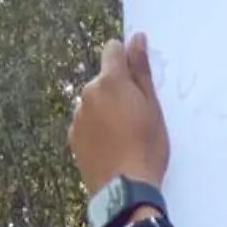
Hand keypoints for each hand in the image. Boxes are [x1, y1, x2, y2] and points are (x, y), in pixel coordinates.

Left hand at [68, 33, 168, 196]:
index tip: (139, 73)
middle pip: (104, 80)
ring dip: (108, 110)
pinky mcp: (74, 136)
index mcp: (110, 82)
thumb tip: (136, 38)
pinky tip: (115, 146)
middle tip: (140, 115)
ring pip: (95, 102)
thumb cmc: (147, 146)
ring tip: (127, 135)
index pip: (112, 50)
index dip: (126, 57)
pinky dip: (99, 128)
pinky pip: (88, 123)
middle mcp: (88, 93)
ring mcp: (78, 116)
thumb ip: (141, 70)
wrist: (125, 188)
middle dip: (119, 90)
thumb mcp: (153, 107)